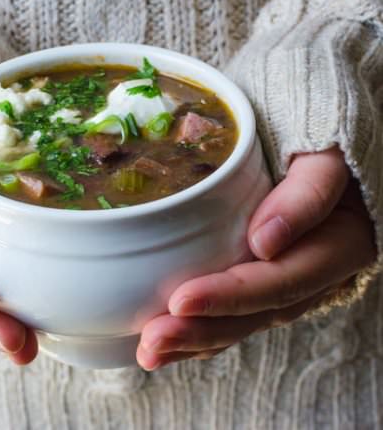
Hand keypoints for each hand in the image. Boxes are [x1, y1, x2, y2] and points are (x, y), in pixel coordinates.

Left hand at [137, 148, 375, 369]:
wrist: (323, 139)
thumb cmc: (320, 137)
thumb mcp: (325, 154)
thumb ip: (307, 193)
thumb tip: (265, 242)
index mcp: (339, 243)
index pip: (281, 280)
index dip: (231, 295)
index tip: (180, 300)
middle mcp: (316, 272)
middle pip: (258, 312)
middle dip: (203, 331)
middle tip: (152, 343)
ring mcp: (290, 278)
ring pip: (245, 321)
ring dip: (196, 340)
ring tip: (149, 352)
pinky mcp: (265, 275)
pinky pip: (237, 312)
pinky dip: (201, 328)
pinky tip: (167, 341)